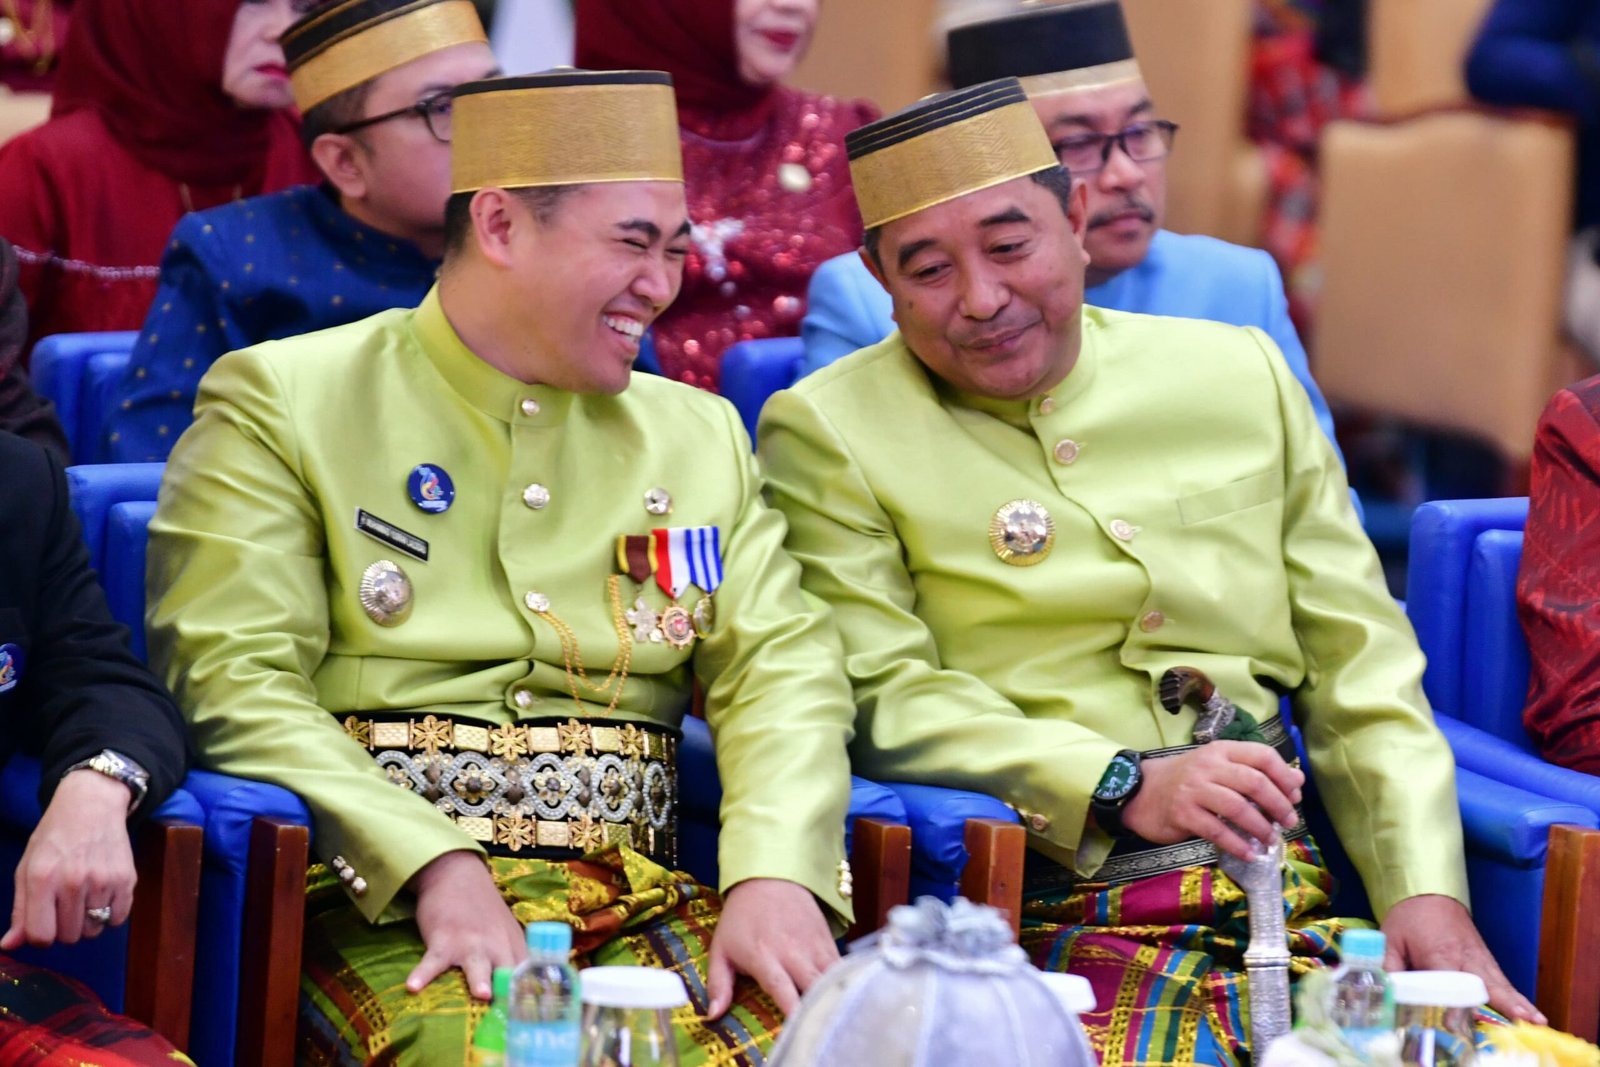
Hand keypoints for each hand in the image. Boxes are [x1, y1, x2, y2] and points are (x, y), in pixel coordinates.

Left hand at [1, 769, 135, 950]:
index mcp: (42, 879)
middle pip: (69, 937)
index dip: (40, 936)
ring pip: (93, 930)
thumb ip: (19, 910)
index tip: (44, 922)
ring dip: (88, 921)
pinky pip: (117, 919)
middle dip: (65, 927)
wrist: (92, 805)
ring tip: (85, 898)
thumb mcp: (27, 868)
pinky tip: (103, 896)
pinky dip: (110, 914)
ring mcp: (103, 881)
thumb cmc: (54, 837)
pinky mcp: (126, 879)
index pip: (41, 936)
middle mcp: (73, 881)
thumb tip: (9, 946)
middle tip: (65, 905)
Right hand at [405, 850, 525, 1000]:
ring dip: (479, 977)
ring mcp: (470, 942)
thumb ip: (514, 960)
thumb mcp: (507, 932)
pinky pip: (432, 960)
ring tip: (481, 994)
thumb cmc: (483, 912)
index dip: (530, 997)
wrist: (457, 874)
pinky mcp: (443, 939)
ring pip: (476, 963)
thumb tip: (522, 994)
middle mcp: (496, 946)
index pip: (527, 976)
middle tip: (513, 1009)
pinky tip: (412, 987)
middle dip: (511, 989)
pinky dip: (422, 974)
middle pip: (507, 970)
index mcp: (514, 947)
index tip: (531, 1020)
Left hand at [707, 878, 838, 1018]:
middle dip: (818, 1008)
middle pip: (813, 986)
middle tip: (818, 1027)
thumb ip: (717, 983)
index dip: (792, 1012)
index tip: (797, 1030)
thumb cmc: (741, 916)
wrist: (770, 875)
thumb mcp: (721, 947)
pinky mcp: (828, 939)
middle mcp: (793, 952)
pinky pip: (840, 965)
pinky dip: (842, 981)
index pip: (782, 989)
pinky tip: (842, 996)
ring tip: (833, 1015)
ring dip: (834, 996)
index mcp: (764, 956)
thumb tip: (713, 1016)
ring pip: (832, 977)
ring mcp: (814, 944)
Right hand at [1120, 741, 1303, 860]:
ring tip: (1271, 840)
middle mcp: (1208, 766)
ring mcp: (1194, 790)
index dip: (1284, 776)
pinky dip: (1237, 845)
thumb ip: (1255, 771)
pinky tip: (1249, 854)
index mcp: (1221, 750)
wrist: (1140, 791)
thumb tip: (1297, 781)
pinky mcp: (1183, 814)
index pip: (1262, 756)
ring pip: (1238, 808)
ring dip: (1261, 828)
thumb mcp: (1219, 767)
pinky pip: (1217, 832)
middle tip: (1289, 822)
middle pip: (1254, 782)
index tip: (1295, 796)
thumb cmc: (1187, 780)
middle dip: (1278, 805)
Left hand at [1381, 894, 1543, 1023]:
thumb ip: (1389, 966)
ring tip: (1536, 1022)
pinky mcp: (1486, 960)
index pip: (1451, 982)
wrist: (1429, 891)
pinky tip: (1531, 1014)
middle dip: (1504, 1004)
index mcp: (1440, 952)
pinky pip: (1503, 981)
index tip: (1455, 1023)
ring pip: (1501, 984)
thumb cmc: (1409, 917)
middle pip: (1486, 984)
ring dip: (1518, 1003)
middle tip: (1522, 1022)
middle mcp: (1466, 957)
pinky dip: (1517, 997)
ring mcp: (1480, 958)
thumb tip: (1386, 992)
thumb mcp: (1390, 938)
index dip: (1452, 1004)